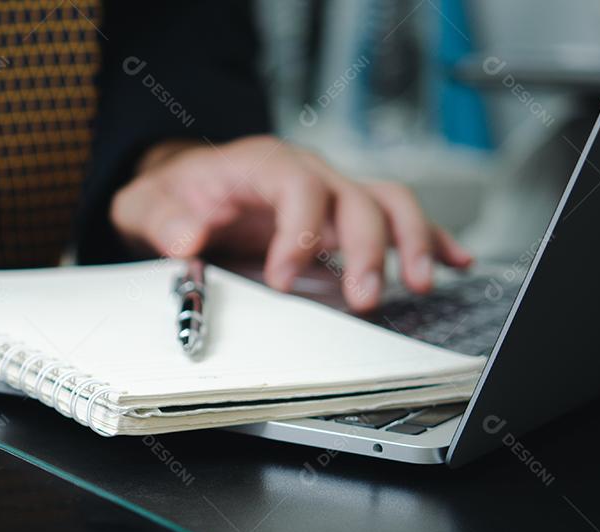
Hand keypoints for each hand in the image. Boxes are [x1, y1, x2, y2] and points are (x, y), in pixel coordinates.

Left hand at [111, 136, 473, 311]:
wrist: (185, 189)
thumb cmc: (172, 196)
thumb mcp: (145, 205)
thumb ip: (162, 219)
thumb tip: (186, 240)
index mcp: (261, 165)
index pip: (298, 187)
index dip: (300, 232)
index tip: (286, 280)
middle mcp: (305, 174)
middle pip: (355, 198)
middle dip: (368, 248)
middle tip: (364, 299)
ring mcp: (330, 194)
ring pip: (387, 203)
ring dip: (410, 243)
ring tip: (421, 285)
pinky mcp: (342, 218)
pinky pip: (394, 220)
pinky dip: (429, 239)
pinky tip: (454, 261)